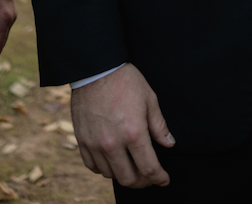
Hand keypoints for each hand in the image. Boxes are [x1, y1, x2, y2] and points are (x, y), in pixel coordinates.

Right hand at [70, 63, 174, 188]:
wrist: (96, 69)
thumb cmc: (125, 80)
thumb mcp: (149, 99)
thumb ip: (159, 125)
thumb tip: (169, 144)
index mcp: (133, 133)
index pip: (149, 168)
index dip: (159, 178)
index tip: (164, 180)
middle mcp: (113, 144)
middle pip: (128, 179)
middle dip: (142, 182)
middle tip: (149, 176)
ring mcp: (95, 144)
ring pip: (110, 175)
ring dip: (123, 174)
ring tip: (131, 166)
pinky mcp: (82, 141)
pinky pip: (92, 166)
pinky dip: (104, 168)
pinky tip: (112, 161)